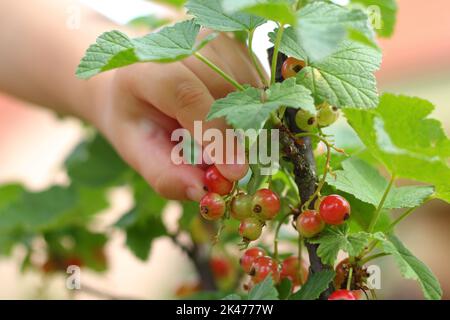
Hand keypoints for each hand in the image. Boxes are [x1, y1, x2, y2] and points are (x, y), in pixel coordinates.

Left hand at [92, 33, 263, 200]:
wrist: (138, 80)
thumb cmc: (137, 118)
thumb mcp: (137, 149)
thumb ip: (164, 173)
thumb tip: (202, 193)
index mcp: (145, 67)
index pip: (187, 95)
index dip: (214, 135)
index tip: (235, 173)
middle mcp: (182, 42)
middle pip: (226, 91)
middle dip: (236, 137)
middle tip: (233, 169)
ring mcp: (213, 37)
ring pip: (249, 89)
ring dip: (247, 125)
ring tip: (224, 140)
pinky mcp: (235, 44)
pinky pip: (259, 84)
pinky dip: (255, 111)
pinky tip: (233, 121)